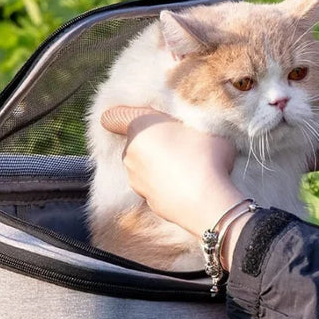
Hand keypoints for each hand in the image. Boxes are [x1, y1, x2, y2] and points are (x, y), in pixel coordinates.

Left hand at [100, 106, 253, 270]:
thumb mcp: (204, 124)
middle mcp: (129, 153)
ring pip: (144, 166)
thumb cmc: (205, 156)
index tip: (142, 120)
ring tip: (186, 167)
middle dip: (153, 142)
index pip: (113, 118)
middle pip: (136, 142)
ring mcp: (135, 180)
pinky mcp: (145, 200)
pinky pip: (153, 186)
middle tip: (180, 144)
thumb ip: (188, 122)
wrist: (205, 202)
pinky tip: (185, 186)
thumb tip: (189, 128)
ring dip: (158, 165)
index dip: (122, 116)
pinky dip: (164, 185)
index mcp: (139, 127)